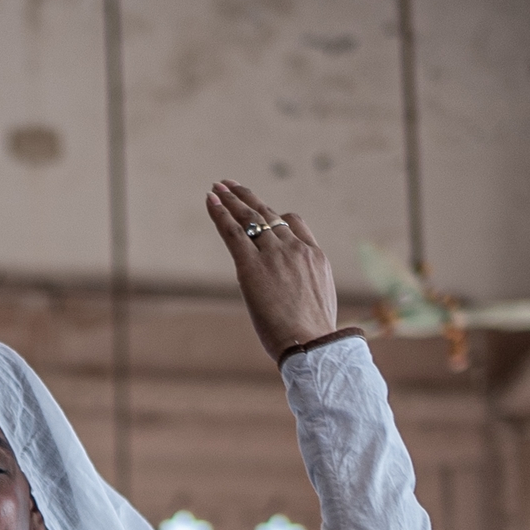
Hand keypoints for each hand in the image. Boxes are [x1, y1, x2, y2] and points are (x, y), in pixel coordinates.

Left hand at [210, 179, 340, 358]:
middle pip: (268, 214)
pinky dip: (219, 212)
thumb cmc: (315, 337)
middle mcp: (294, 248)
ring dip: (231, 199)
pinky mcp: (251, 265)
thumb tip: (299, 301)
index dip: (276, 216)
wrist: (312, 343)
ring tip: (217, 187)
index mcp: (315, 256)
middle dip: (248, 198)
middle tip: (231, 186)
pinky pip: (233, 231)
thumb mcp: (320, 305)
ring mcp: (274, 254)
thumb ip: (308, 289)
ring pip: (249, 217)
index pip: (294, 223)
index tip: (263, 212)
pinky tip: (209, 200)